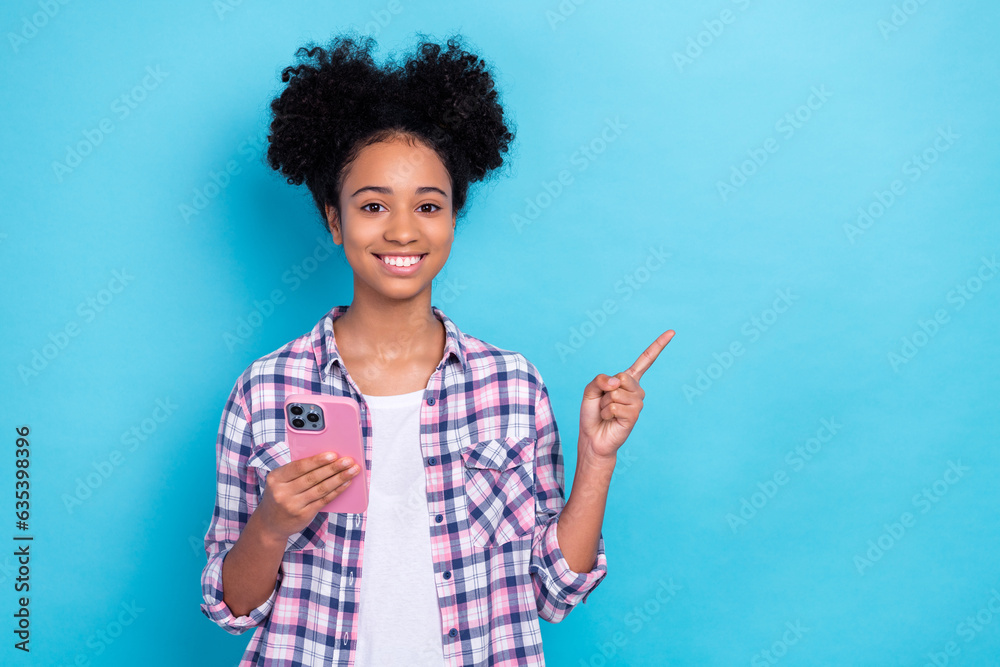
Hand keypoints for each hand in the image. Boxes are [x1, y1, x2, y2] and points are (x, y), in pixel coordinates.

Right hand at [252, 451, 360, 543]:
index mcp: (275, 478)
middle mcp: (282, 492)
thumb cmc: (281, 495)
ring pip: (321, 489)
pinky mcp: (303, 515)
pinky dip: (337, 490)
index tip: (333, 454)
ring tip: (353, 470)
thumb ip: (298, 471)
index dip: (317, 461)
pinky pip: (324, 500)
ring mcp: (292, 506)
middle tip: (349, 460)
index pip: (299, 467)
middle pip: (312, 478)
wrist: (270, 524)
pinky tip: (346, 483)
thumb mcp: (281, 481)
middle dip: (333, 468)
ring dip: (339, 478)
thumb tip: (326, 458)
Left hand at [579, 330, 673, 461]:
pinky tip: (610, 419)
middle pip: (622, 377)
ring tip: (607, 413)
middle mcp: (636, 390)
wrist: (592, 437)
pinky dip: (607, 412)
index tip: (672, 332)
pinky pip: (615, 406)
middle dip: (606, 390)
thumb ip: (600, 379)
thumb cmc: (592, 413)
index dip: (658, 346)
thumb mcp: (590, 390)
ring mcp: (637, 403)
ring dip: (605, 403)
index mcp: (628, 380)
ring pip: (617, 393)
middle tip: (605, 402)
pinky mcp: (634, 416)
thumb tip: (617, 381)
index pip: (645, 360)